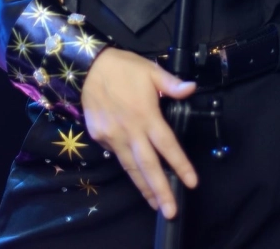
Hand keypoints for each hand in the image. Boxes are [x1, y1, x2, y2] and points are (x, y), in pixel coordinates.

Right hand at [81, 47, 198, 218]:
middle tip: (170, 211)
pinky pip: (116, 155)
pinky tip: (136, 175)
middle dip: (160, 190)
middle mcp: (130, 131)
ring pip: (130, 167)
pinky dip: (127, 167)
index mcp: (146, 115)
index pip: (167, 145)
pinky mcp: (100, 138)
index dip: (180, 165)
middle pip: (148, 165)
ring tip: (155, 205)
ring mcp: (112, 137)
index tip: (191, 182)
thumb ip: (172, 84)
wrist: (88, 68)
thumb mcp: (151, 70)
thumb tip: (191, 89)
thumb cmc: (124, 68)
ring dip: (143, 187)